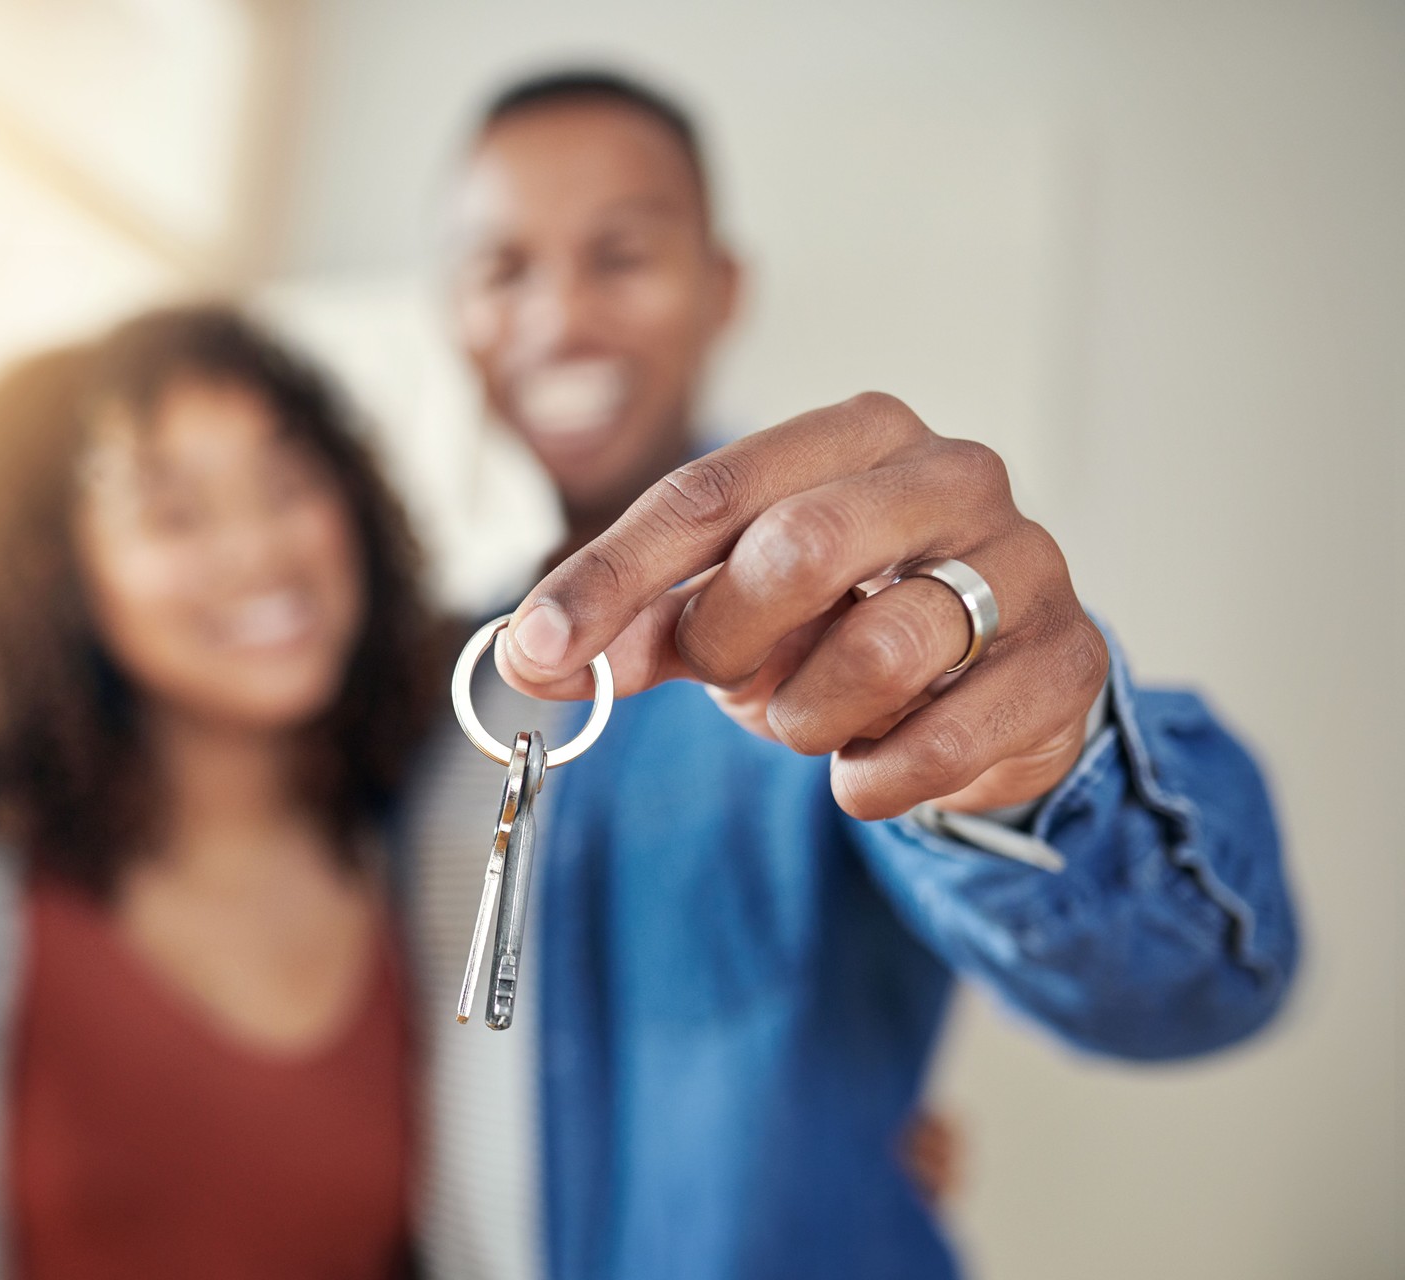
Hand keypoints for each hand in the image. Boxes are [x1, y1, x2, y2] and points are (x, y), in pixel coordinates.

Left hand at [496, 393, 1107, 819]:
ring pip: (885, 644)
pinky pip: (947, 738)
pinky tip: (871, 768)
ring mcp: (1024, 563)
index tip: (538, 649)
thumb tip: (527, 657)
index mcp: (851, 434)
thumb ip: (635, 624)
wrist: (992, 685)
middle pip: (799, 546)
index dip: (612, 577)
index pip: (709, 492)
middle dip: (730, 639)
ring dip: (809, 715)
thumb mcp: (729, 612)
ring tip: (813, 718)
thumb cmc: (844, 623)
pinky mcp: (1067, 661)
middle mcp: (950, 474)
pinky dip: (880, 776)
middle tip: (723, 679)